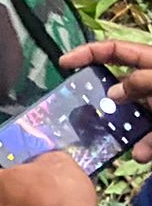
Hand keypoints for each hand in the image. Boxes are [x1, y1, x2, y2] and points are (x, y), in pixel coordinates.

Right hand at [63, 39, 151, 158]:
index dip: (86, 52)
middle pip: (116, 86)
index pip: (112, 50)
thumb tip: (113, 93)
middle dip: (98, 99)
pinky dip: (143, 148)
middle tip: (79, 109)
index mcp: (149, 63)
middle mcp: (149, 84)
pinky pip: (147, 138)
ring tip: (107, 139)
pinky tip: (140, 155)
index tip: (64, 63)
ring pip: (129, 118)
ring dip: (120, 131)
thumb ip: (140, 81)